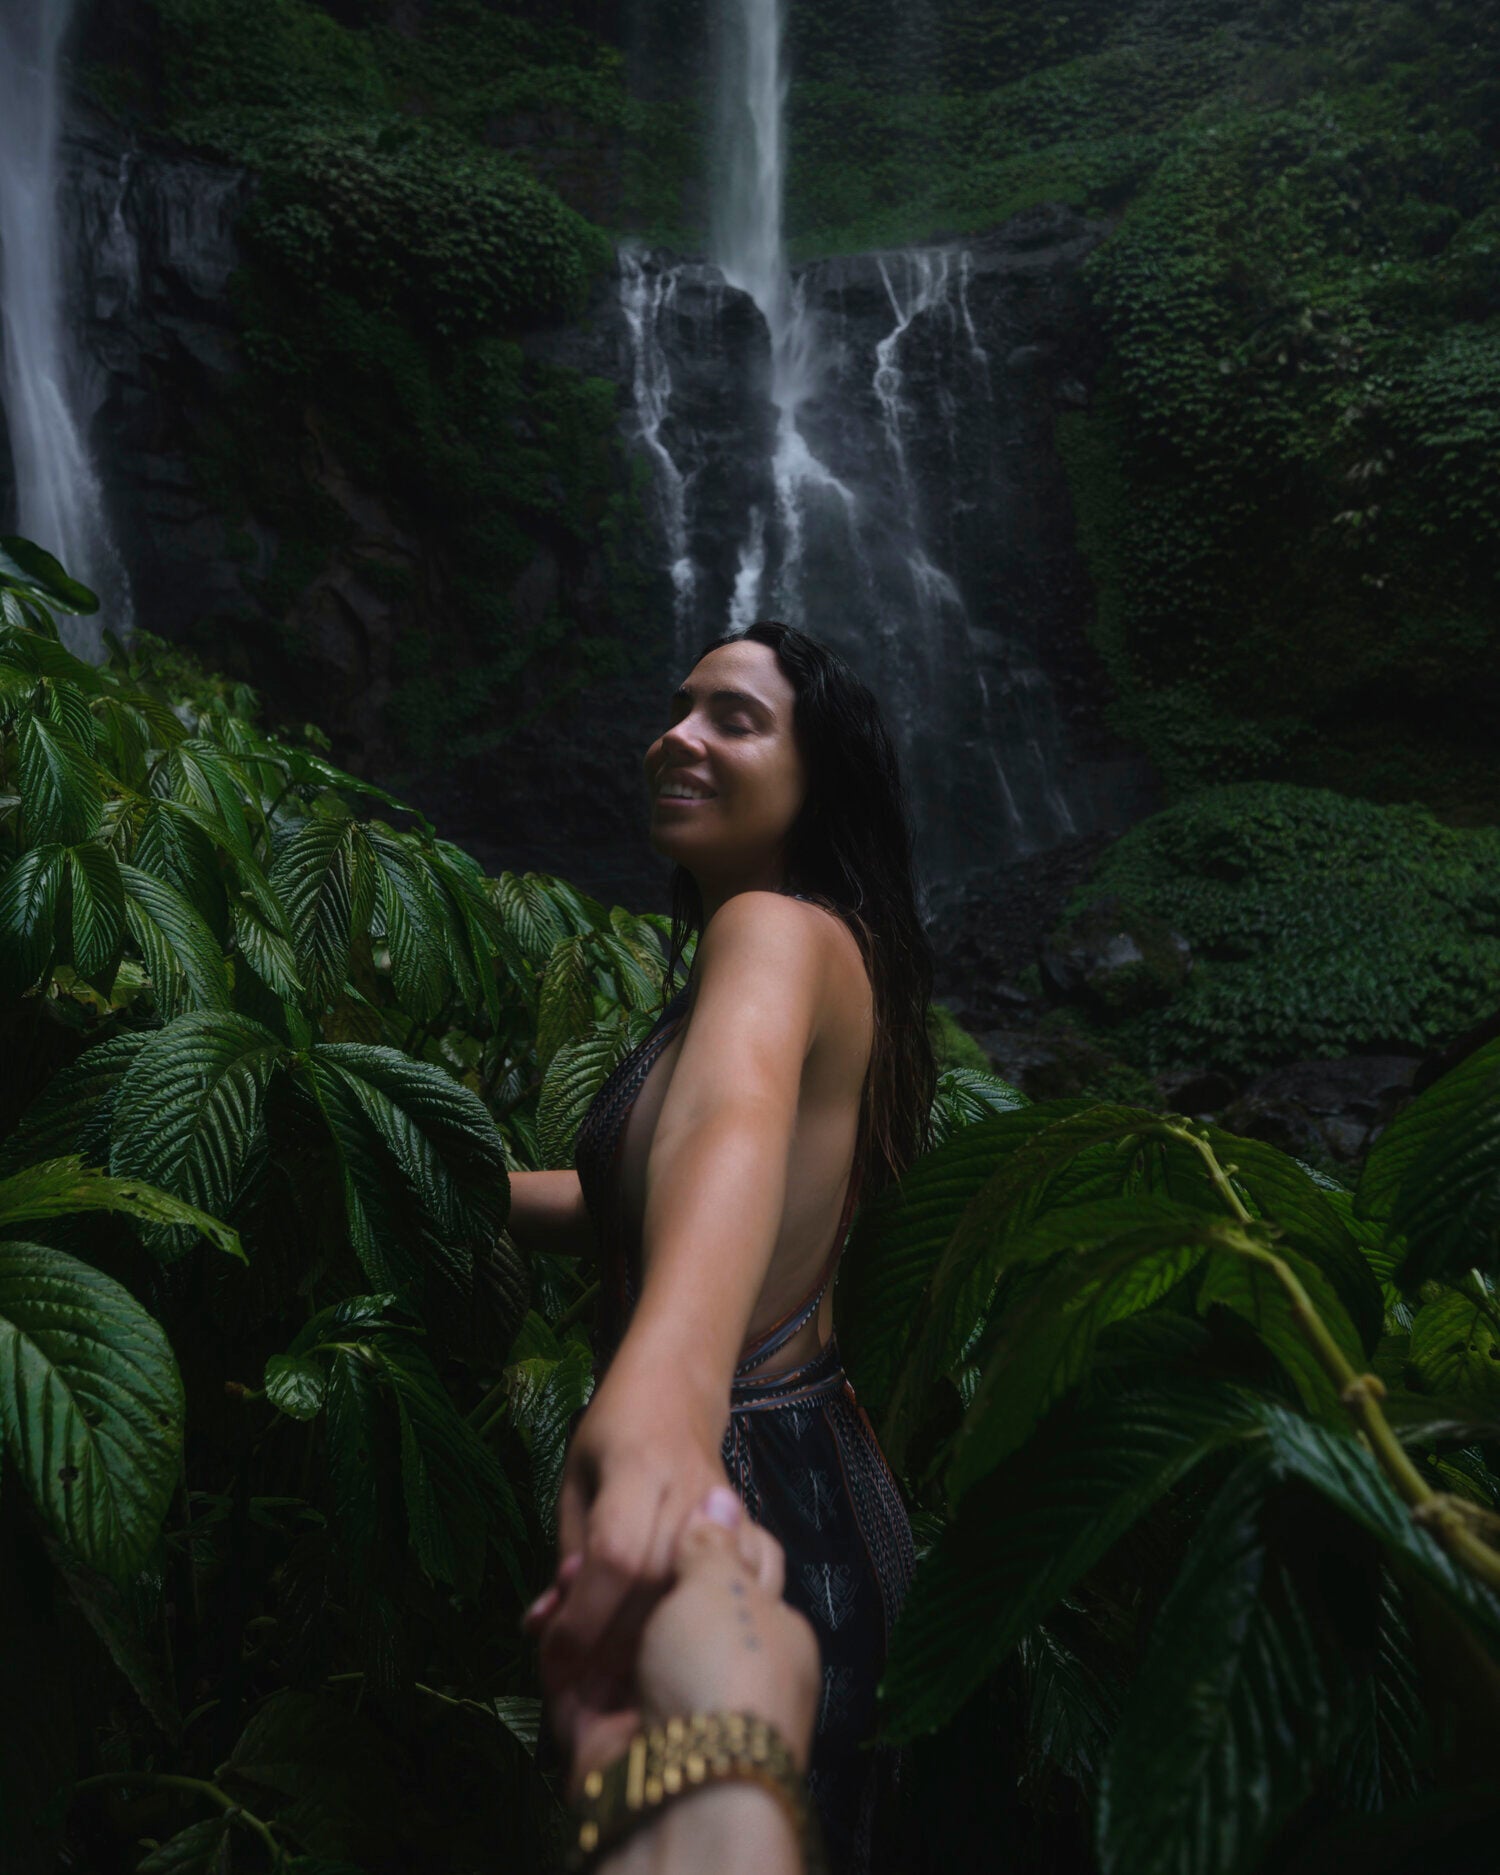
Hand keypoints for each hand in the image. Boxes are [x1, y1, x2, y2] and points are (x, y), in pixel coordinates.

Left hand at [538, 1354, 731, 1756]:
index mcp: (637, 1467)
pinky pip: (727, 1595)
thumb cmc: (615, 1430)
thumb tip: (547, 1631)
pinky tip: (666, 1657)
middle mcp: (689, 1492)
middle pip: (654, 1586)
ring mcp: (726, 1513)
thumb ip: (571, 1550)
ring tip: (609, 1686)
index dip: (584, 1615)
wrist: (680, 1388)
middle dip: (608, 1647)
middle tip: (574, 1689)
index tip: (554, 1657)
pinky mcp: (747, 1532)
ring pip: (689, 1598)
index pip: (615, 1554)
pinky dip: (695, 1632)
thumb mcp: (577, 1478)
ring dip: (647, 1650)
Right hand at [570, 1489, 820, 1797]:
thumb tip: (719, 1502)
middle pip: (661, 1603)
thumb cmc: (722, 1668)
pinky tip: (542, 1621)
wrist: (684, 1779)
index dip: (692, 1539)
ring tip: (559, 1581)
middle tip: (591, 1549)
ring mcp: (659, 1701)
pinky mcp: (607, 1730)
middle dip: (622, 1575)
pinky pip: (578, 1678)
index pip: (730, 1574)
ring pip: (615, 1638)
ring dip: (581, 1608)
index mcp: (764, 1635)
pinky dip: (558, 1650)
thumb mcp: (727, 1590)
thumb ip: (712, 1543)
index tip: (668, 1508)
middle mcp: (714, 1667)